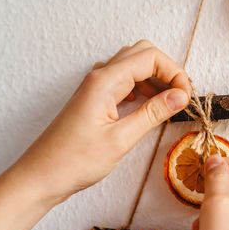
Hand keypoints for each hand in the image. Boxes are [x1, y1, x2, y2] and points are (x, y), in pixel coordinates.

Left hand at [0, 40, 190, 229]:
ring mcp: (97, 86)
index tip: (186, 96)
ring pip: (133, 66)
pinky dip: (142, 87)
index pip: (150, 57)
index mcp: (105, 81)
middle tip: (180, 95)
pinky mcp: (96, 98)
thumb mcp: (121, 139)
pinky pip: (124, 81)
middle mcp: (100, 77)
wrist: (42, 175)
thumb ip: (153, 113)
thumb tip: (180, 96)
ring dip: (155, 78)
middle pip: (142, 53)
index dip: (174, 73)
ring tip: (169, 101)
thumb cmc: (74, 160)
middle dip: (167, 70)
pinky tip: (148, 105)